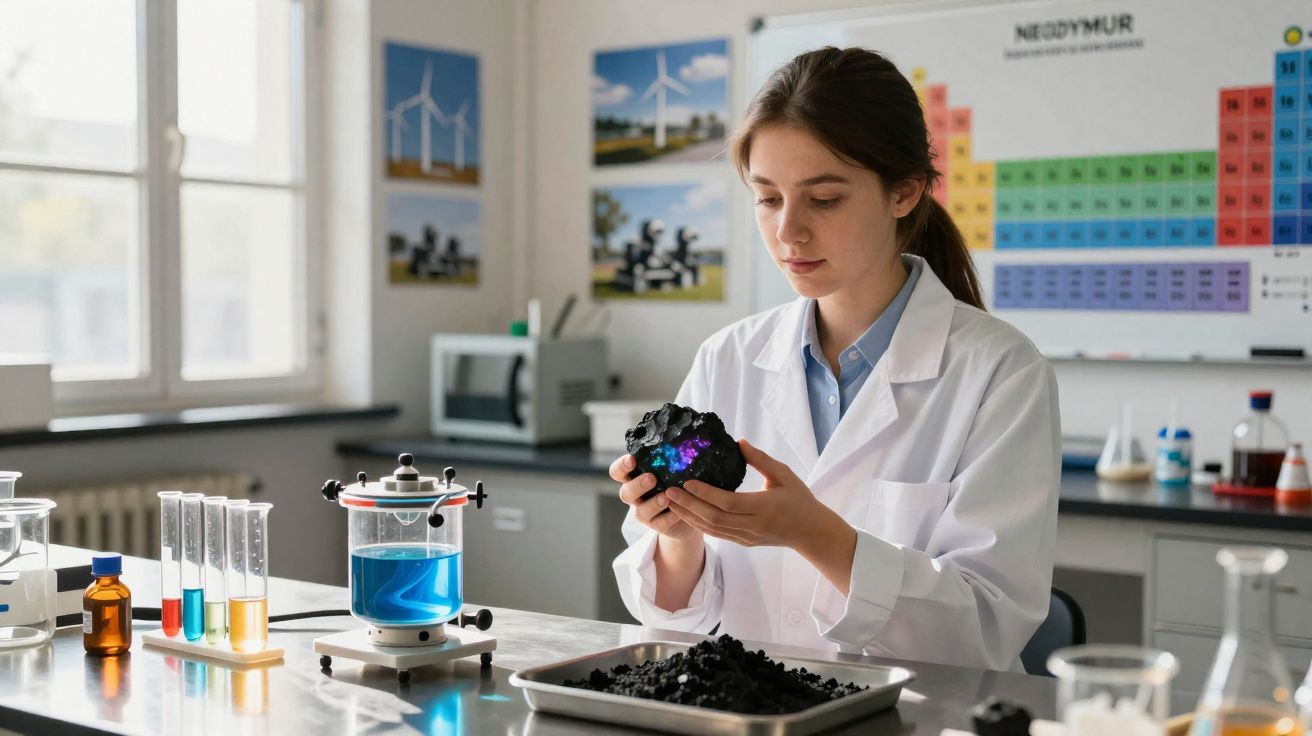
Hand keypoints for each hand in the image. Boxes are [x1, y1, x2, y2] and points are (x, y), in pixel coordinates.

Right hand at [610, 454, 701, 542]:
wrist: (690, 509)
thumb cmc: (677, 481)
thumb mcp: (673, 468)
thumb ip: (671, 457)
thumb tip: (685, 437)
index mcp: (634, 478)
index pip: (618, 472)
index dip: (621, 466)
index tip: (632, 459)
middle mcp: (635, 496)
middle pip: (625, 493)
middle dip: (637, 485)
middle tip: (651, 478)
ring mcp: (645, 512)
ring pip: (641, 511)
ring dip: (653, 504)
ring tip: (666, 497)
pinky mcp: (658, 525)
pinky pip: (660, 524)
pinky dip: (669, 517)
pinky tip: (679, 511)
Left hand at [665, 439, 846, 553]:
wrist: (810, 531)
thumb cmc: (799, 499)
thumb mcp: (784, 475)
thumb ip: (761, 459)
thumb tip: (740, 442)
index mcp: (765, 507)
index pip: (729, 502)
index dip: (706, 493)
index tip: (687, 481)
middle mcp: (754, 525)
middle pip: (715, 518)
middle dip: (689, 505)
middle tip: (669, 491)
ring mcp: (748, 537)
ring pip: (713, 529)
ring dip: (689, 516)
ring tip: (671, 502)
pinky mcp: (744, 542)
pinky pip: (718, 535)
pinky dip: (700, 525)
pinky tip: (686, 514)